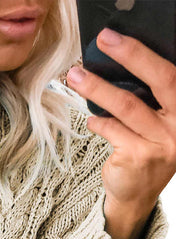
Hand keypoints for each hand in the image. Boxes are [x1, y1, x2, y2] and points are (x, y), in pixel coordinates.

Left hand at [66, 27, 175, 213]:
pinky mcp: (138, 157)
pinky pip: (112, 130)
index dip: (142, 53)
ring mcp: (161, 143)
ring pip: (127, 106)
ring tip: (76, 77)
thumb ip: (148, 101)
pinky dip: (98, 122)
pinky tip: (91, 121)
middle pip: (159, 81)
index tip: (114, 38)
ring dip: (98, 88)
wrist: (136, 196)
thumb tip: (115, 65)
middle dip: (130, 56)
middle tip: (104, 41)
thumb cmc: (144, 152)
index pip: (169, 74)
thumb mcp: (155, 124)